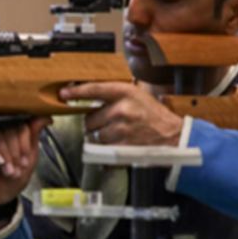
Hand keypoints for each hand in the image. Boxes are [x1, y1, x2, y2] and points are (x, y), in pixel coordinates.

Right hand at [0, 117, 51, 206]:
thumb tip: (45, 116)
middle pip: (8, 127)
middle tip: (16, 170)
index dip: (24, 143)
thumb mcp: (29, 157)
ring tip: (8, 171)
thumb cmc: (14, 177)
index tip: (25, 161)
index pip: (21, 124)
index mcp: (13, 129)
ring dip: (5, 154)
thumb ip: (34, 136)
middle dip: (14, 151)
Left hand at [61, 82, 182, 145]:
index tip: (64, 94)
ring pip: (95, 135)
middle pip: (89, 119)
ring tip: (118, 133)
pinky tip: (118, 143)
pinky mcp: (121, 147)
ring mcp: (121, 129)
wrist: (174, 136)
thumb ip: (115, 94)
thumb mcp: (138, 95)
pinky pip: (102, 149)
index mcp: (125, 93)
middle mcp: (122, 109)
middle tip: (109, 123)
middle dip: (95, 123)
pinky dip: (106, 149)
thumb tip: (90, 94)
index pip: (94, 89)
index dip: (76, 92)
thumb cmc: (155, 115)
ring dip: (101, 136)